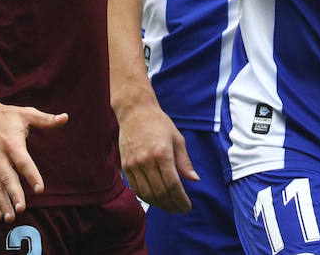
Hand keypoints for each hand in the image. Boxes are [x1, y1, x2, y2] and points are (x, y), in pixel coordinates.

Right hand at [0, 103, 68, 221]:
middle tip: (21, 209)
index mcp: (11, 143)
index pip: (23, 162)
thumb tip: (65, 117)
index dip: (31, 175)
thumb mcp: (25, 114)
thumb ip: (46, 120)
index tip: (39, 189)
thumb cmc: (4, 116)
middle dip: (13, 194)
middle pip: (7, 177)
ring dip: (1, 203)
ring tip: (10, 218)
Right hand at [116, 96, 197, 212]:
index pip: (172, 185)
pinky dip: (146, 197)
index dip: (181, 200)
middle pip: (160, 192)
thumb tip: (194, 179)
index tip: (187, 207)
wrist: (134, 111)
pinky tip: (155, 199)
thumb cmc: (158, 123)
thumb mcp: (177, 139)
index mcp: (162, 153)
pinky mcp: (125, 166)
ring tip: (169, 206)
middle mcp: (146, 160)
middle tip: (179, 209)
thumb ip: (184, 161)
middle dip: (172, 205)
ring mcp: (133, 164)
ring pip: (147, 194)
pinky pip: (135, 188)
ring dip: (159, 204)